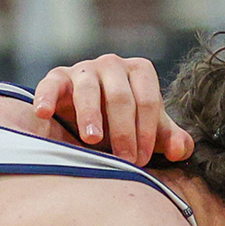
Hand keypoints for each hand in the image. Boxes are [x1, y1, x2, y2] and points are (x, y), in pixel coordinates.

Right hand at [29, 54, 192, 165]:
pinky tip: (43, 113)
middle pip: (120, 95)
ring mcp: (84, 69)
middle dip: (124, 131)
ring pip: (88, 89)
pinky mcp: (57, 78)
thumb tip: (181, 149)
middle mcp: (112, 64)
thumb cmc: (126, 123)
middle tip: (125, 160)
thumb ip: (169, 138)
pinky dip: (45, 96)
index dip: (147, 131)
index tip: (143, 159)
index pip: (147, 99)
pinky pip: (51, 84)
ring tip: (93, 141)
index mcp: (139, 71)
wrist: (93, 117)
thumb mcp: (149, 131)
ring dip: (91, 116)